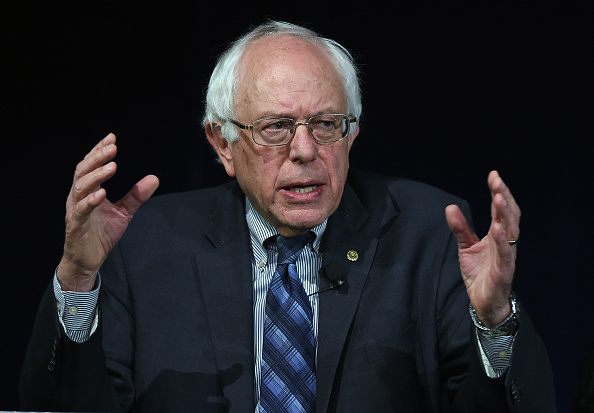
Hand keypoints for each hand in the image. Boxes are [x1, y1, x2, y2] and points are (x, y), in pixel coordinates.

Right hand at [57, 133, 159, 291]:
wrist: (87, 260)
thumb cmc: (101, 234)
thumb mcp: (123, 212)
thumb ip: (136, 195)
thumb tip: (154, 178)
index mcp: (88, 190)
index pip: (91, 165)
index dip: (99, 151)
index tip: (112, 138)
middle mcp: (78, 196)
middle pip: (84, 171)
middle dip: (98, 157)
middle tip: (113, 147)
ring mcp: (75, 210)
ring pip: (80, 187)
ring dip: (96, 175)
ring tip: (112, 166)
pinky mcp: (76, 225)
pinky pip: (81, 210)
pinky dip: (90, 200)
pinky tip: (102, 193)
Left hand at [445, 171, 519, 326]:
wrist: (484, 303)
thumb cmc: (480, 274)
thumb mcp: (465, 247)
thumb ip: (460, 228)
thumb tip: (450, 207)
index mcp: (497, 235)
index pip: (500, 210)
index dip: (498, 192)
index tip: (493, 175)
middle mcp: (505, 243)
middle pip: (509, 216)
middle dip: (504, 197)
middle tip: (497, 181)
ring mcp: (506, 256)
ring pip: (511, 232)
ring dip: (505, 214)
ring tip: (498, 198)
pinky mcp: (504, 271)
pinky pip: (505, 254)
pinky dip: (502, 241)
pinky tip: (498, 228)